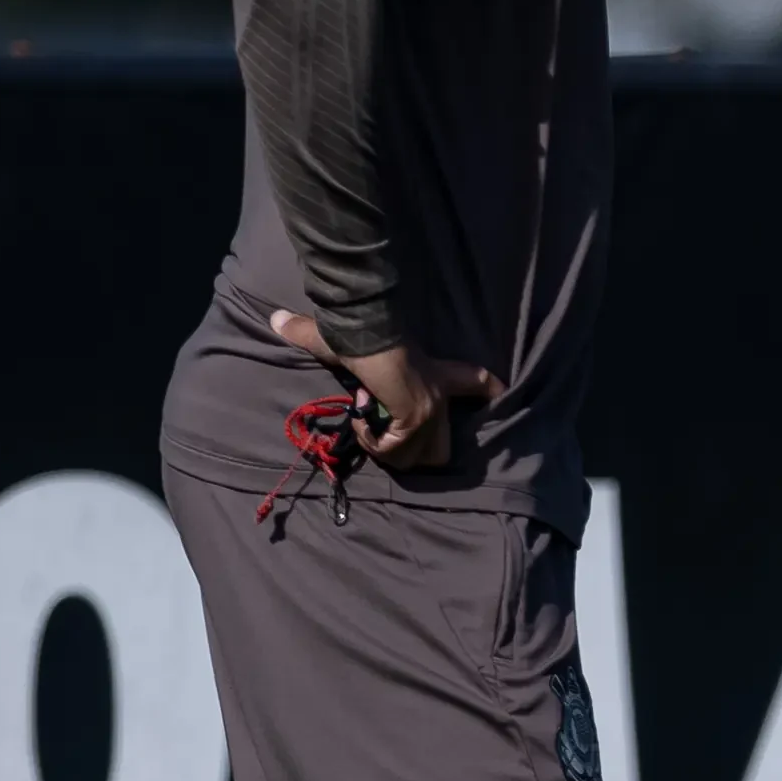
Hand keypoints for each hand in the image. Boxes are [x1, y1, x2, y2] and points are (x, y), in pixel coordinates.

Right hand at [267, 311, 502, 469]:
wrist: (364, 331)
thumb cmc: (357, 330)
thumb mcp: (340, 339)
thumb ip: (308, 333)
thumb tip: (277, 321)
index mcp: (434, 373)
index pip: (479, 382)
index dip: (492, 393)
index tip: (504, 395)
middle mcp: (440, 395)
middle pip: (443, 452)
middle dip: (411, 454)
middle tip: (384, 430)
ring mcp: (431, 410)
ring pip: (416, 459)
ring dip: (384, 448)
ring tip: (368, 420)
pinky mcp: (417, 419)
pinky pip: (393, 451)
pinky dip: (372, 442)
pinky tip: (362, 418)